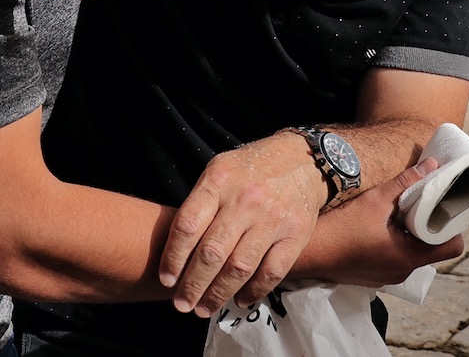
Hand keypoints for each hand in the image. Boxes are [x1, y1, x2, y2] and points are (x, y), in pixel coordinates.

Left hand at [161, 131, 325, 317]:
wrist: (302, 160)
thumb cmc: (251, 169)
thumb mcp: (220, 170)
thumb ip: (200, 204)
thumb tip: (177, 251)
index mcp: (219, 180)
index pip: (188, 225)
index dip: (173, 257)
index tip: (166, 279)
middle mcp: (245, 199)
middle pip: (211, 253)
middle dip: (192, 285)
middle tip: (182, 304)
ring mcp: (272, 218)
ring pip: (239, 267)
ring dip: (218, 294)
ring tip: (204, 309)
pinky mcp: (296, 234)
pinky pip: (271, 272)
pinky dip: (253, 291)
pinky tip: (239, 300)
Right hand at [282, 159, 463, 293]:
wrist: (306, 255)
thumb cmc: (339, 229)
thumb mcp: (375, 201)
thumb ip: (405, 182)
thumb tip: (432, 165)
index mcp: (408, 256)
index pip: (453, 246)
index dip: (452, 224)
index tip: (441, 204)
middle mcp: (403, 271)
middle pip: (435, 249)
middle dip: (431, 225)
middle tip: (421, 202)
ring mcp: (389, 276)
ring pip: (416, 253)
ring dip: (413, 234)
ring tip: (401, 211)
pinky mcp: (376, 275)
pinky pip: (398, 258)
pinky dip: (397, 242)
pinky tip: (383, 225)